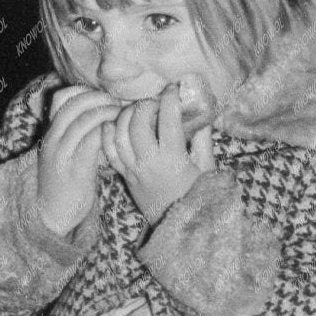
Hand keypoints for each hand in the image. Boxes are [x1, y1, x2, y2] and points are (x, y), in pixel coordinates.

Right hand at [36, 85, 119, 235]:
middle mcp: (53, 140)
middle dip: (99, 99)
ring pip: (83, 121)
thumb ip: (79, 134)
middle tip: (117, 102)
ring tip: (121, 115)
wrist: (53, 213)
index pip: (61, 98)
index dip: (84, 92)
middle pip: (73, 105)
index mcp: (50, 132)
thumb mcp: (68, 152)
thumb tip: (104, 113)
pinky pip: (91, 142)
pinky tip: (117, 135)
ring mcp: (62, 154)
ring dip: (106, 114)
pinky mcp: (75, 169)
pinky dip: (106, 134)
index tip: (103, 95)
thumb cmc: (67, 181)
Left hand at [100, 84, 215, 223]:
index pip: (168, 120)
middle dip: (144, 105)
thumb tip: (202, 113)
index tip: (173, 89)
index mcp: (174, 158)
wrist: (179, 226)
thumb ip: (203, 139)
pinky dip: (108, 134)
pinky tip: (114, 123)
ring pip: (119, 134)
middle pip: (137, 123)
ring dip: (125, 116)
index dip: (170, 99)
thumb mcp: (207, 168)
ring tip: (137, 110)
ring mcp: (133, 170)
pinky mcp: (124, 176)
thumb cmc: (198, 195)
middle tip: (154, 101)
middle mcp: (150, 162)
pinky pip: (108, 152)